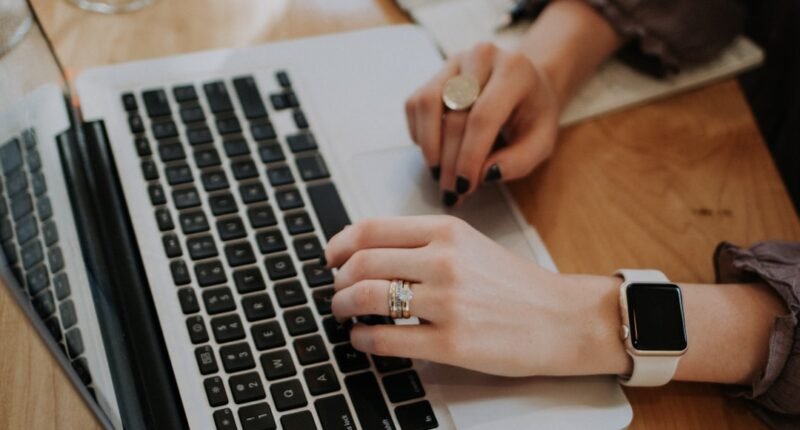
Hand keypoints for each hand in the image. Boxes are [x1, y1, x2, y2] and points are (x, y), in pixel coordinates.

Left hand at [325, 216, 626, 376]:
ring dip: (343, 307)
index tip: (330, 257)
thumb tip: (368, 253)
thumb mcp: (470, 245)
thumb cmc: (515, 285)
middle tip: (336, 291)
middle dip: (338, 281)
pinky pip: (386, 339)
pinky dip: (362, 340)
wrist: (562, 319)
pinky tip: (362, 340)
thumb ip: (423, 244)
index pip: (371, 228)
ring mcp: (447, 303)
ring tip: (344, 314)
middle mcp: (444, 261)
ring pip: (367, 298)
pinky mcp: (452, 343)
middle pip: (362, 263)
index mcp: (446, 232)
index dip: (340, 244)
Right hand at [405, 43, 559, 205]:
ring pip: (427, 104)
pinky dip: (420, 134)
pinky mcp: (436, 73)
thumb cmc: (533, 115)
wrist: (526, 84)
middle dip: (450, 160)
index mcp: (514, 71)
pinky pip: (415, 104)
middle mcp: (482, 57)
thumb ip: (519, 161)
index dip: (469, 155)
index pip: (483, 116)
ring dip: (429, 146)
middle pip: (454, 114)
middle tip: (452, 190)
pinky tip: (436, 151)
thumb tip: (484, 174)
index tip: (464, 186)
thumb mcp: (541, 142)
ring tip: (439, 173)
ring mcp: (455, 62)